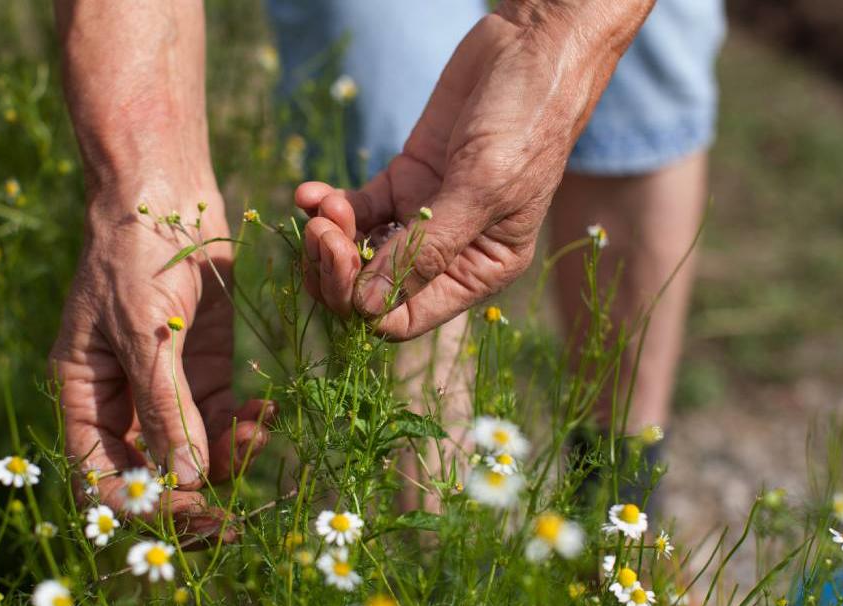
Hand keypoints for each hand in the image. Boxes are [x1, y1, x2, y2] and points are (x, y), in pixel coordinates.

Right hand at [50, 193, 272, 538]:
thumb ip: (164, 406)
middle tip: (235, 521)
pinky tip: (266, 412)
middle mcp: (122, 404)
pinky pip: (222, 420)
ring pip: (195, 454)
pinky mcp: (204, 371)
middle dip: (191, 499)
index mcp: (84, 398)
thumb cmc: (134, 255)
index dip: (142, 509)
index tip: (190, 516)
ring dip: (228, 458)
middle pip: (152, 477)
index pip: (102, 479)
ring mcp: (165, 389)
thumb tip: (185, 482)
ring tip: (259, 432)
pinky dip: (245, 426)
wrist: (166, 193)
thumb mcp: (145, 332)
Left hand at [296, 1, 650, 338]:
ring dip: (329, 236)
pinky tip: (310, 191)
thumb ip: (427, 249)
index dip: (363, 302)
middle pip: (371, 290)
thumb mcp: (481, 188)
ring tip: (320, 206)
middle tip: (322, 231)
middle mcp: (449, 254)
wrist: (532, 51)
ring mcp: (422, 217)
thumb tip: (367, 305)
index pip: (404, 317)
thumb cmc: (526, 123)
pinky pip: (355, 209)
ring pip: (356, 252)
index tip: (342, 258)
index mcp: (477, 272)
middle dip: (337, 269)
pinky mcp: (403, 180)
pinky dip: (327, 204)